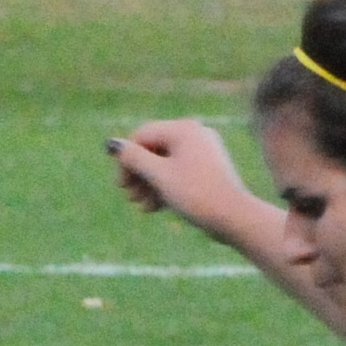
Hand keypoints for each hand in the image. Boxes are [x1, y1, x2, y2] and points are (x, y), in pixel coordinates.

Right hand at [105, 118, 246, 224]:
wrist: (233, 216)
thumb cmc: (195, 193)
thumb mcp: (159, 175)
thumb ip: (133, 158)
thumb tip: (111, 144)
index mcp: (183, 129)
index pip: (142, 136)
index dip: (126, 160)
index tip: (122, 186)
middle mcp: (195, 133)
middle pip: (153, 149)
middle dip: (139, 175)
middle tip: (130, 198)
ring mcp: (204, 150)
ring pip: (165, 163)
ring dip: (149, 184)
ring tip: (144, 206)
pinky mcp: (209, 167)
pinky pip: (179, 171)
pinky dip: (166, 186)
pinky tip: (157, 206)